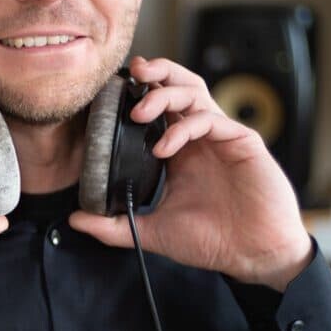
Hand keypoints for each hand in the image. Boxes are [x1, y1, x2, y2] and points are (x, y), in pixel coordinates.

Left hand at [69, 56, 311, 291]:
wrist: (255, 258)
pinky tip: (163, 148)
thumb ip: (115, 225)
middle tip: (130, 74)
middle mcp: (201, 136)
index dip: (140, 90)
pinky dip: (184, 128)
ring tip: (139, 110)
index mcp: (181, 149)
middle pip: (179, 86)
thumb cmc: (212, 241)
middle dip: (156, 73)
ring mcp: (222, 137)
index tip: (113, 87)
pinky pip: (212, 121)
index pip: (160, 106)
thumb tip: (75, 219)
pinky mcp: (243, 143)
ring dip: (166, 93)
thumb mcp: (154, 231)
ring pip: (196, 93)